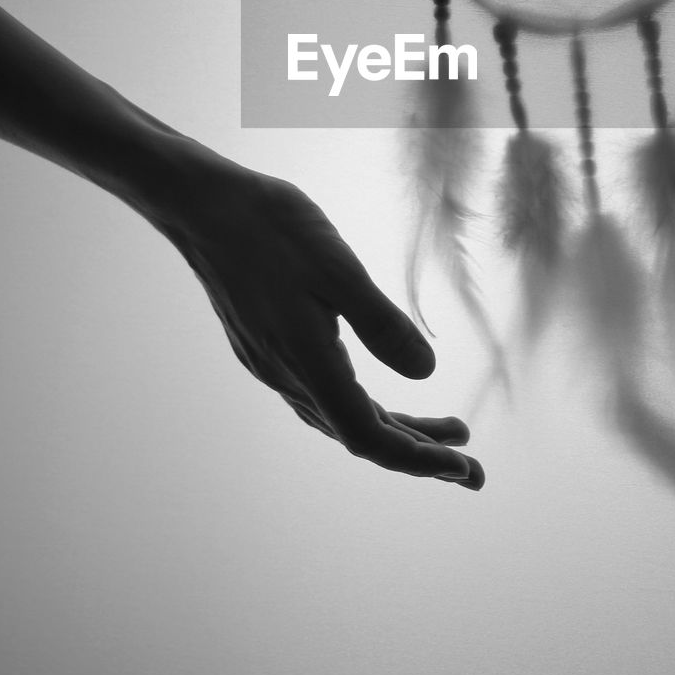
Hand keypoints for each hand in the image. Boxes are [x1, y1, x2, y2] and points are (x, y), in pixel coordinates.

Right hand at [142, 137, 483, 487]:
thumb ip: (380, 323)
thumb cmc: (270, 227)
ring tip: (447, 432)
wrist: (202, 206)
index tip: (464, 466)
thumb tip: (426, 373)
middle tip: (472, 468)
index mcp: (306, 361)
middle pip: (359, 433)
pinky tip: (379, 396)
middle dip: (419, 454)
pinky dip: (363, 405)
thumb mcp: (336, 267)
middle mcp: (286, 375)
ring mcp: (272, 363)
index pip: (368, 435)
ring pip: (341, 414)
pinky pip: (322, 394)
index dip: (418, 458)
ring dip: (395, 429)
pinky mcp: (265, 346)